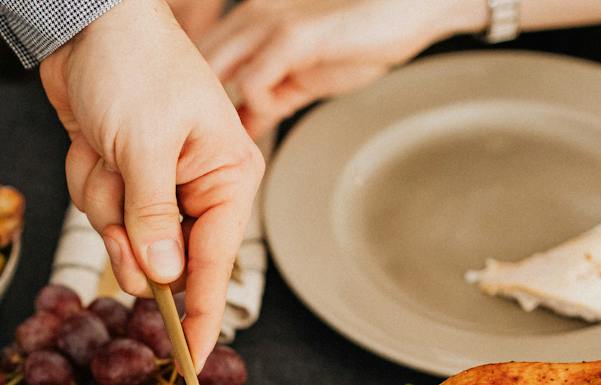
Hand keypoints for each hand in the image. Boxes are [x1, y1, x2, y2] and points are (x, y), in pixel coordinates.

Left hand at [40, 0, 263, 361]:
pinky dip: (88, 179)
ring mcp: (159, 187)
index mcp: (227, 177)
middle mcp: (199, 188)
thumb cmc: (132, 66)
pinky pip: (101, 211)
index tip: (191, 364)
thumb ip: (152, 217)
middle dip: (126, 230)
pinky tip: (93, 142)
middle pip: (161, 259)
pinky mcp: (125, 180)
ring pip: (122, 238)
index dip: (202, 317)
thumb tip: (162, 275)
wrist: (88, 23)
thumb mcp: (143, 145)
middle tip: (118, 186)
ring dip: (102, 198)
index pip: (217, 265)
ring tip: (104, 149)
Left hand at [198, 0, 480, 138]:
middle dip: (191, 113)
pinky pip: (254, 81)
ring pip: (214, 75)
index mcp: (248, 25)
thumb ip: (271, 97)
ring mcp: (269, 25)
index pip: (197, 65)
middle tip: (199, 154)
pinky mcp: (295, 37)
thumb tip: (245, 128)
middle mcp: (250, 19)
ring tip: (224, 149)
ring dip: (214, 119)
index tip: (189, 145)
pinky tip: (264, 122)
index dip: (188, 104)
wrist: (412, 4)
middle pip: (195, 70)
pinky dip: (253, 110)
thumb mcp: (304, 72)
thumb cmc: (364, 35)